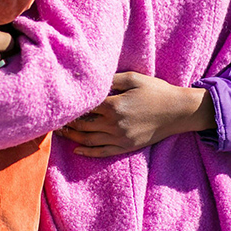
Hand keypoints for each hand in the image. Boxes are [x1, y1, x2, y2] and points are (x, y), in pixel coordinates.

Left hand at [58, 72, 215, 157]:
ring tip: (59, 133)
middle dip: (67, 123)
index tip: (58, 105)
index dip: (70, 107)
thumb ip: (111, 79)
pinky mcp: (127, 147)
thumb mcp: (134, 78)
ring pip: (89, 140)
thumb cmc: (156, 91)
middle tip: (52, 120)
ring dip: (72, 137)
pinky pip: (103, 152)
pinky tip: (77, 149)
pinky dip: (88, 152)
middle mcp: (114, 124)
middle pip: (82, 126)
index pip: (84, 108)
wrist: (178, 111)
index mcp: (114, 105)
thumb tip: (92, 82)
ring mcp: (120, 138)